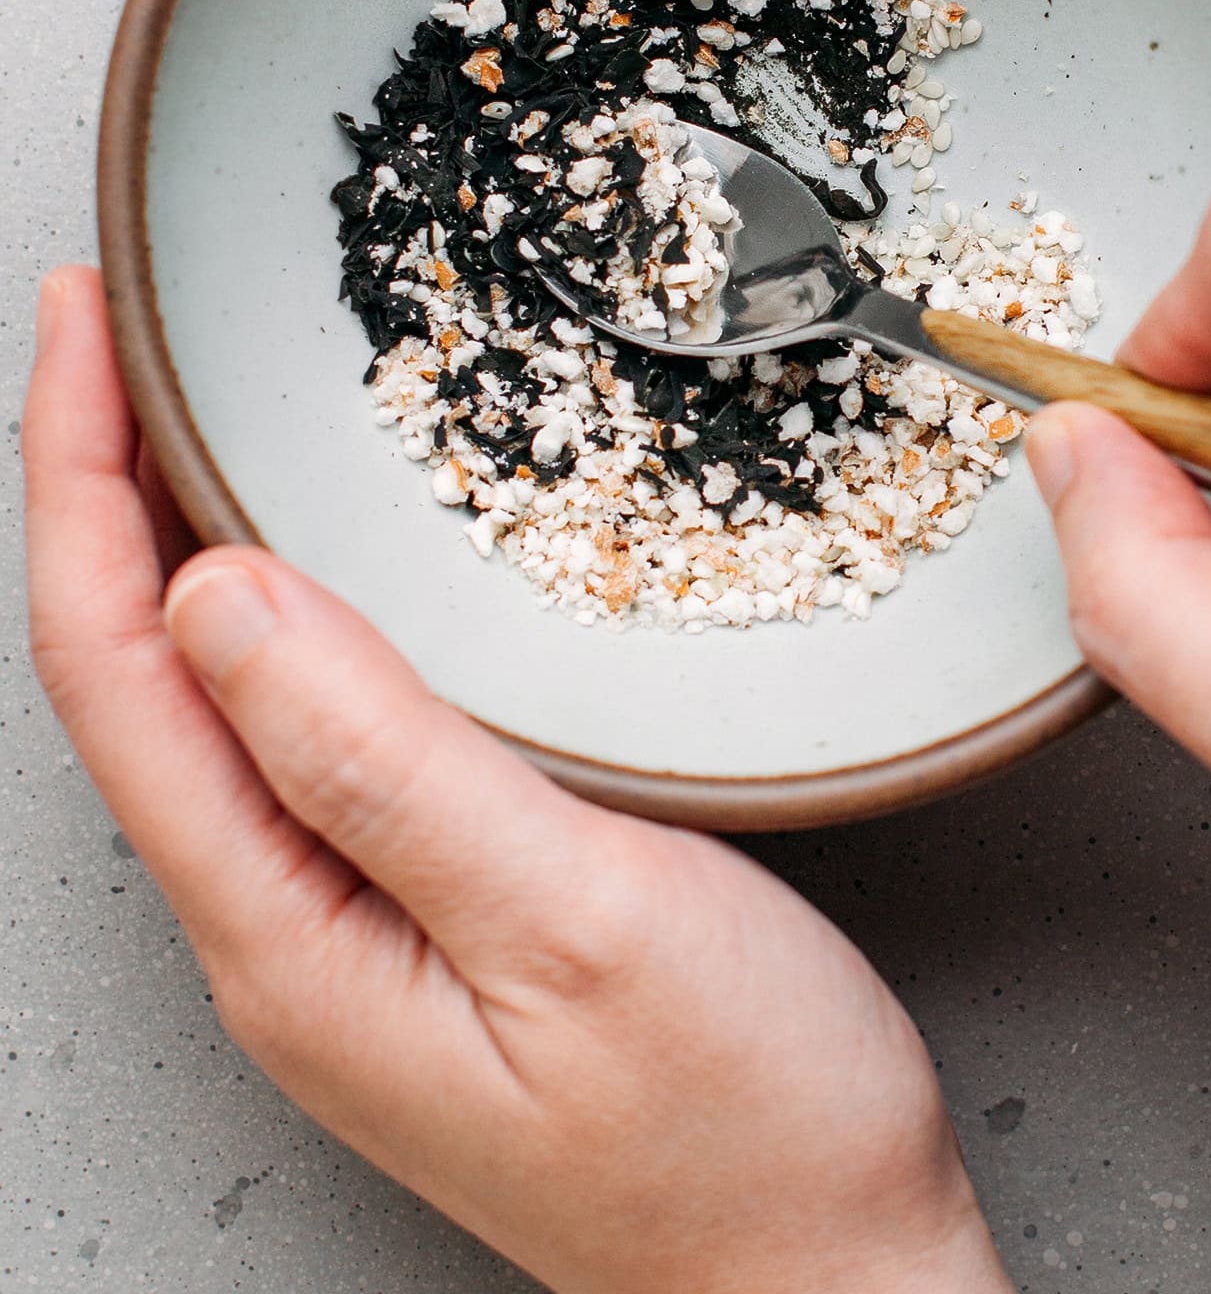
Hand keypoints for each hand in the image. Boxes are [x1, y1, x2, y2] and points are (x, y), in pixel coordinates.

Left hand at [25, 268, 1010, 1293]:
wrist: (821, 1276)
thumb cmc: (737, 1125)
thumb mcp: (575, 919)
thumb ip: (384, 762)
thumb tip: (214, 598)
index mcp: (284, 930)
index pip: (114, 671)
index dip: (76, 478)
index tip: (83, 324)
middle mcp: (280, 931)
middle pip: (129, 678)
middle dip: (98, 485)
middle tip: (116, 328)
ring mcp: (339, 930)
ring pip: (205, 701)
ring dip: (171, 540)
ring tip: (177, 408)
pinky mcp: (407, 918)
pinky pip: (290, 735)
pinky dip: (273, 612)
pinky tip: (308, 564)